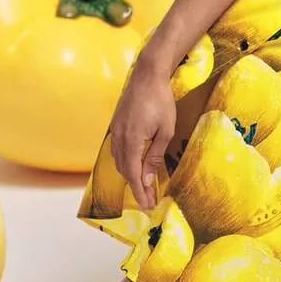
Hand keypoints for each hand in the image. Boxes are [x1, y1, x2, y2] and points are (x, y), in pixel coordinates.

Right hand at [108, 65, 176, 211]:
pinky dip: (124, 162)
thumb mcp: (165, 130)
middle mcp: (119, 138)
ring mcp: (115, 131)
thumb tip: (147, 179)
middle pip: (124, 171)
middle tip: (148, 200)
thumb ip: (154, 156)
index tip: (148, 206)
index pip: (134, 175)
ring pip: (118, 161)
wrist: (147, 75)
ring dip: (129, 175)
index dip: (140, 193)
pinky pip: (116, 150)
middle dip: (135, 188)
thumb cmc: (161, 101)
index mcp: (131, 141)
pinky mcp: (116, 124)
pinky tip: (132, 164)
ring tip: (142, 186)